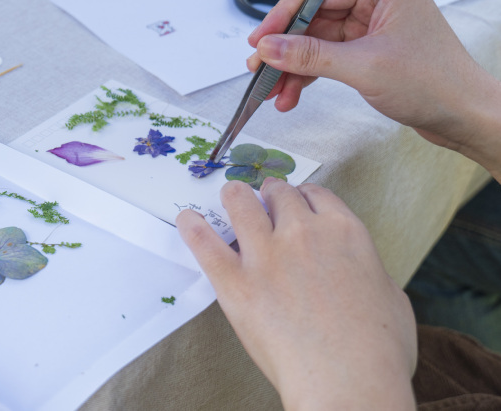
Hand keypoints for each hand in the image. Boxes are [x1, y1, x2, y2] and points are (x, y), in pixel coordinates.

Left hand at [176, 179, 416, 409]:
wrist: (349, 384)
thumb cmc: (377, 352)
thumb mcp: (391, 297)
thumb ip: (368, 271)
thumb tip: (360, 270)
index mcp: (344, 232)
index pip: (316, 195)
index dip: (303, 196)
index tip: (296, 201)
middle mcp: (304, 233)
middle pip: (279, 194)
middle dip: (271, 194)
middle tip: (263, 200)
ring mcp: (266, 255)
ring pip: (241, 203)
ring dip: (235, 196)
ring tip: (230, 195)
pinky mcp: (236, 283)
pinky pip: (206, 245)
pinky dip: (193, 228)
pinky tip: (188, 220)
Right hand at [248, 0, 500, 179]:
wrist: (464, 115)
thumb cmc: (434, 84)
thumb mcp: (364, 68)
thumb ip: (311, 56)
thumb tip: (269, 48)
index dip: (283, 13)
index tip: (260, 40)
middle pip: (313, 14)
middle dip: (284, 45)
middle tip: (259, 68)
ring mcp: (371, 24)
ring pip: (316, 39)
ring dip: (292, 65)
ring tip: (272, 90)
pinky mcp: (368, 48)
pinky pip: (327, 56)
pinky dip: (308, 74)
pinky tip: (291, 95)